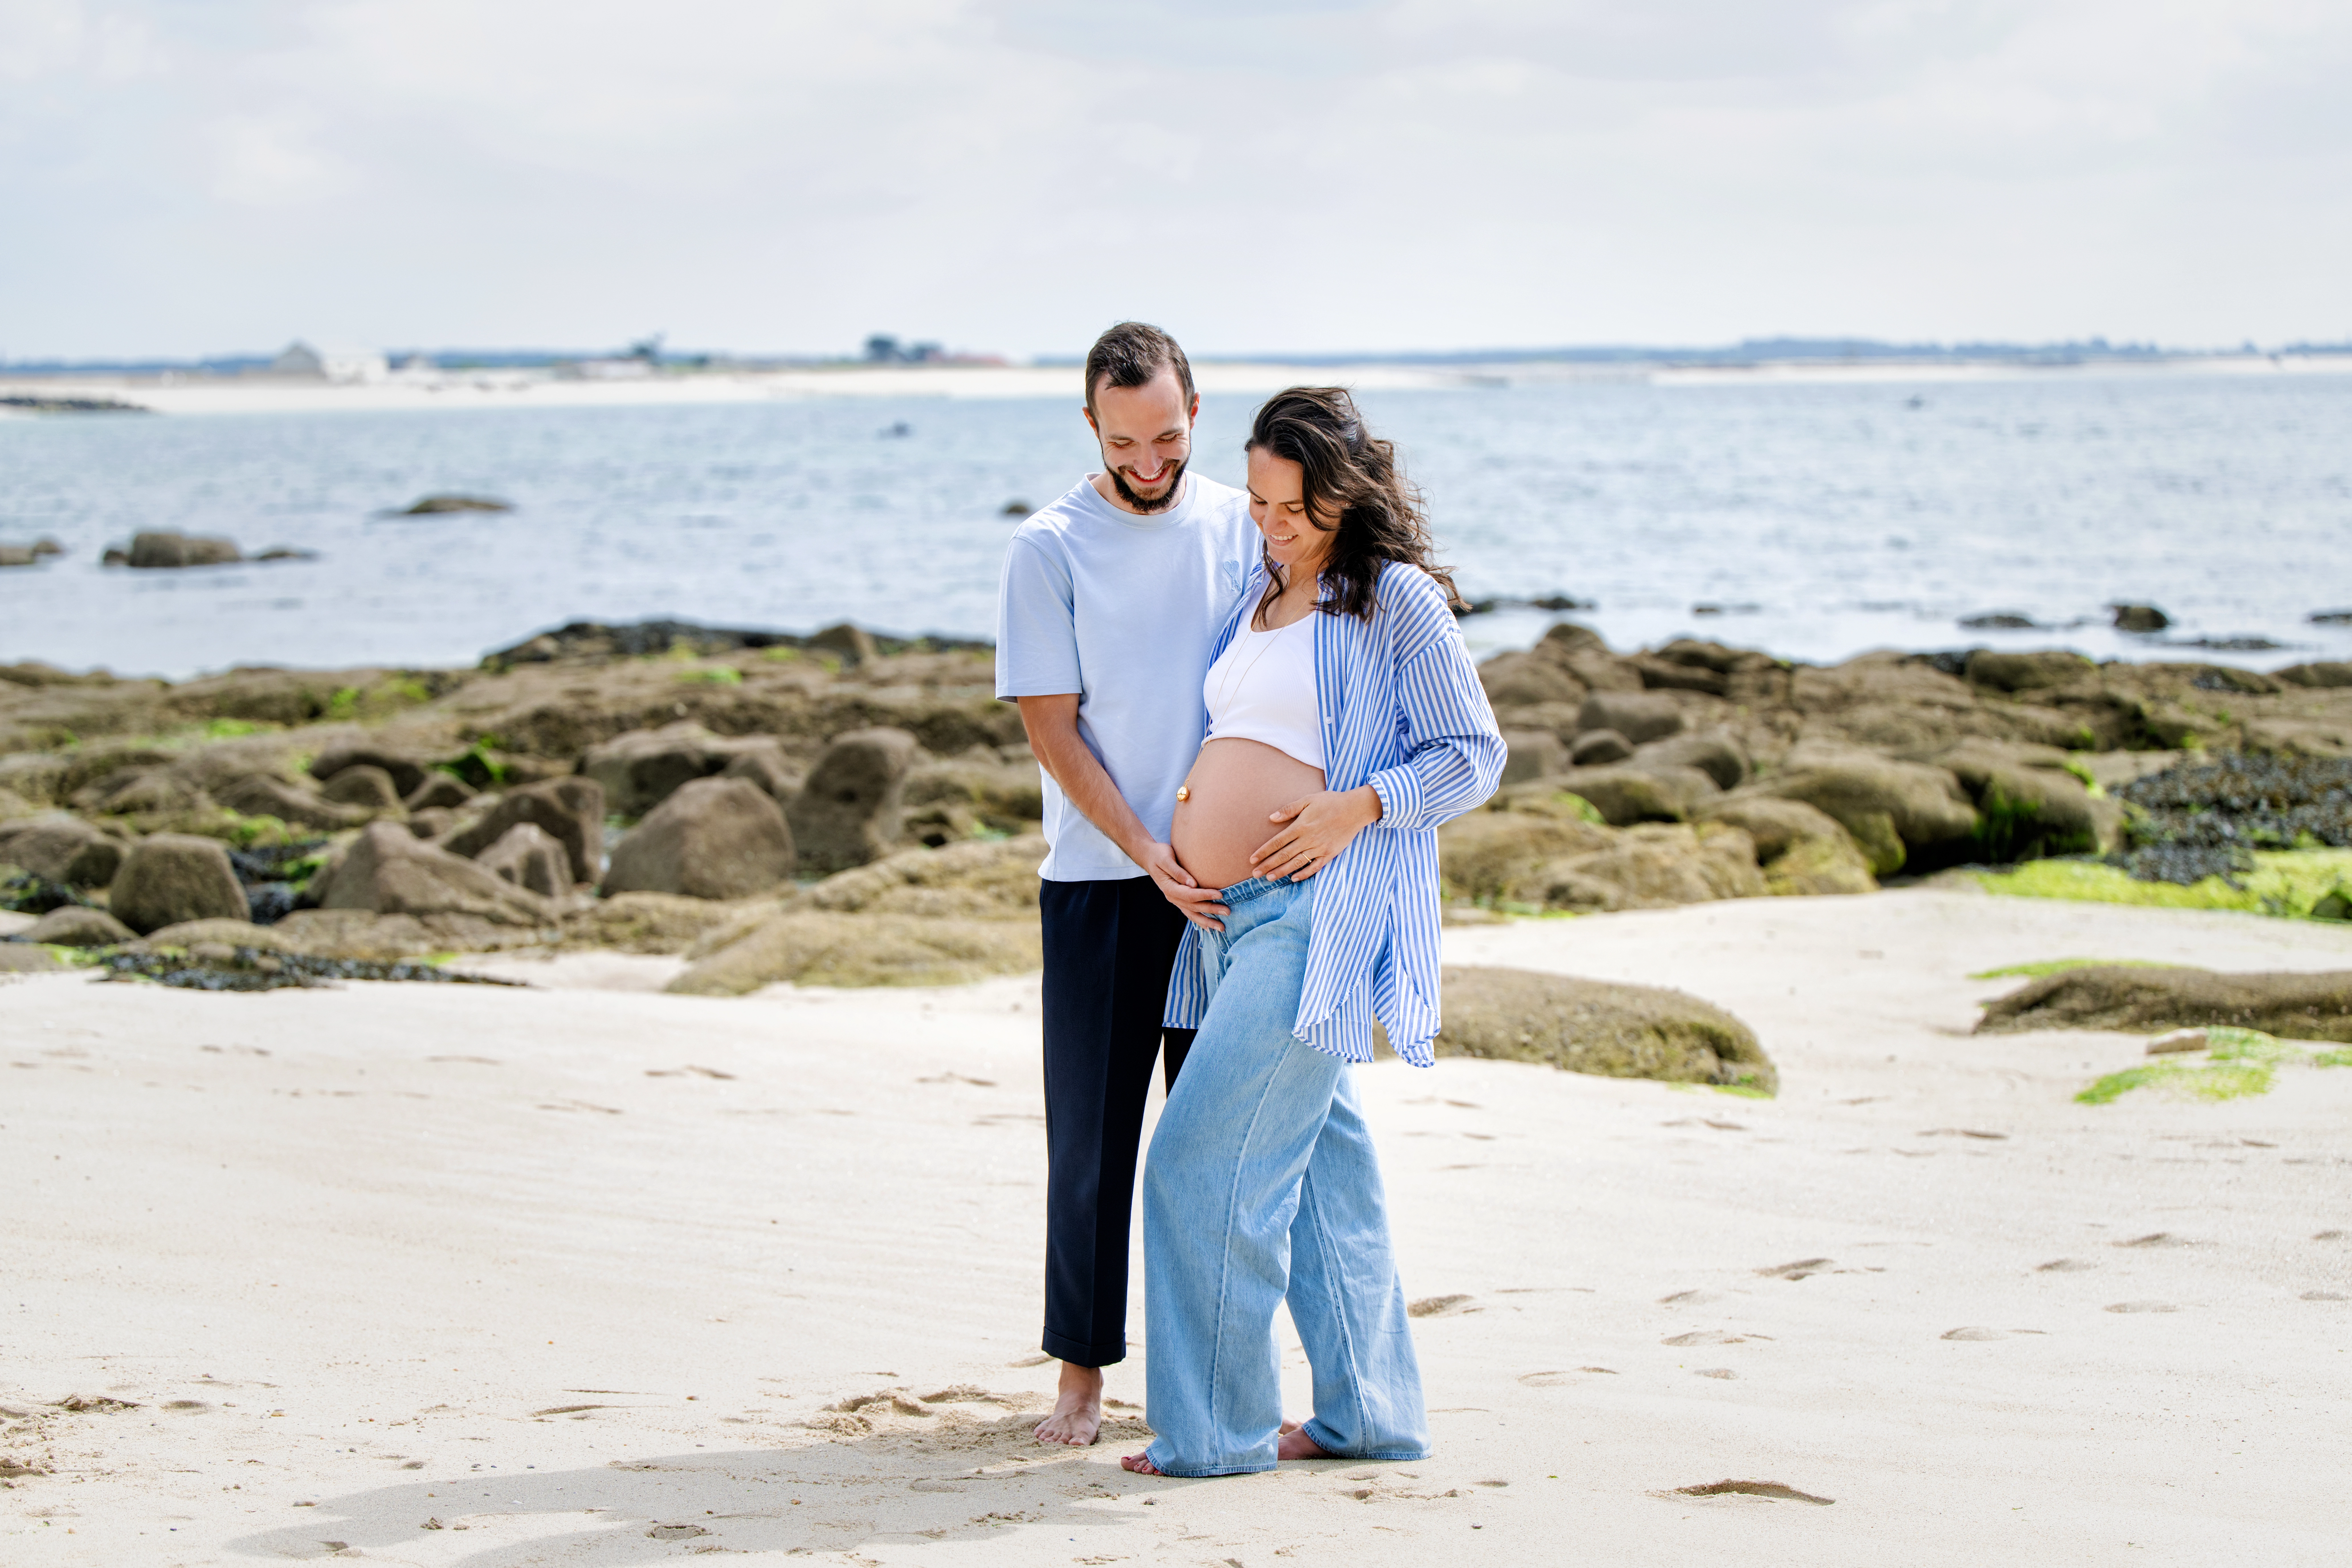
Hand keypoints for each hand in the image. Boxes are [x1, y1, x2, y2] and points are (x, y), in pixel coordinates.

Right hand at [1141, 841, 1227, 931]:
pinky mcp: (1178, 899)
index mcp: (1169, 887)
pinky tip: (1209, 927)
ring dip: (1207, 921)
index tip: (1220, 894)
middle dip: (1211, 910)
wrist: (1149, 857)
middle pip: (1194, 907)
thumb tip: (1192, 884)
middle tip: (1228, 912)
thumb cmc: (1159, 855)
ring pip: (1192, 914)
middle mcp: (1172, 897)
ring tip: (1221, 927)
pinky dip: (1199, 920)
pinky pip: (1190, 913)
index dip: (1205, 895)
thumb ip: (1178, 872)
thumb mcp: (1166, 859)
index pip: (1190, 894)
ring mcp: (1175, 900)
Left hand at [1250, 786, 1381, 881]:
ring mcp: (1319, 848)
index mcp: (1301, 826)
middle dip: (1268, 865)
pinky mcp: (1330, 853)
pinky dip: (1305, 874)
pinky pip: (1315, 867)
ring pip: (1297, 863)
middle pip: (1284, 855)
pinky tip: (1294, 879)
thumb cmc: (1331, 801)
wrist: (1355, 809)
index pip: (1277, 842)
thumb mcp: (1308, 800)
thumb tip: (1272, 817)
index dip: (1264, 851)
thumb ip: (1289, 809)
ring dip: (1282, 872)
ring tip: (1269, 878)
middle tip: (1255, 874)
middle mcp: (1308, 839)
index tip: (1252, 859)